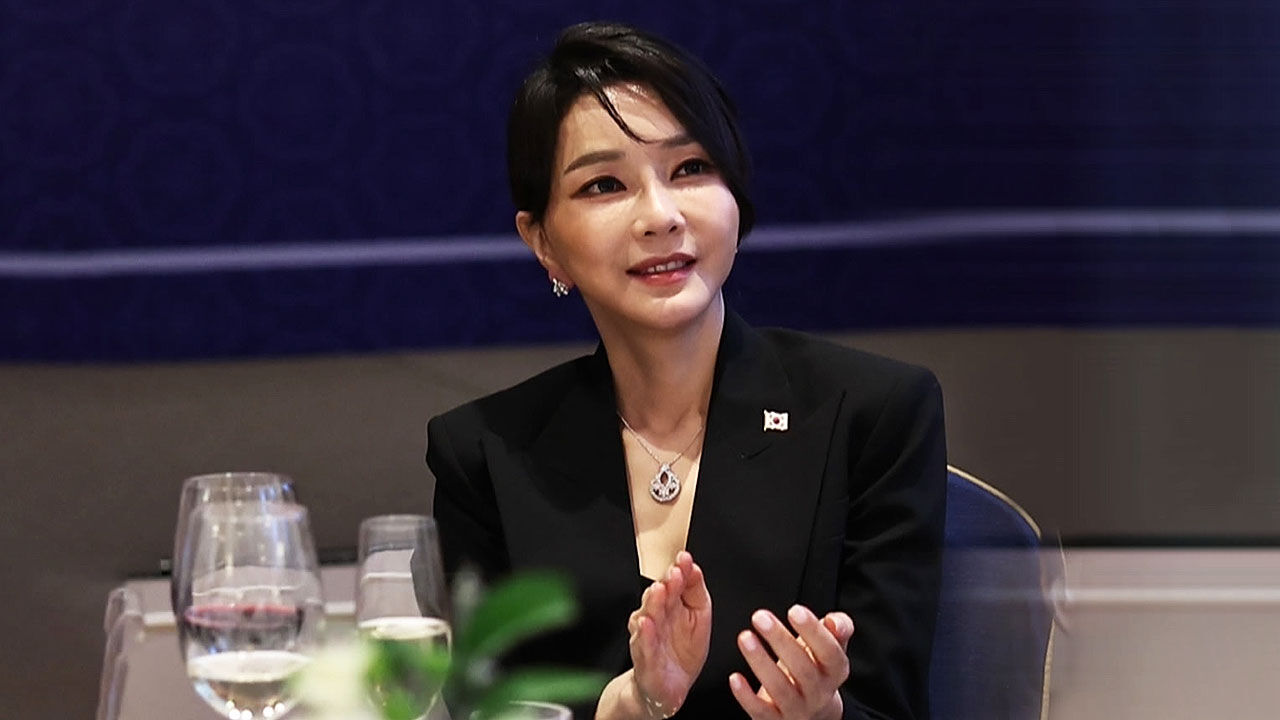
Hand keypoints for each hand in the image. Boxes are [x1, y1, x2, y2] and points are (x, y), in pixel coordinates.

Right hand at [626, 551, 711, 714]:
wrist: (668, 688)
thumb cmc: (682, 650)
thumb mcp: (699, 617)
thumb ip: (696, 591)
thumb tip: (694, 567)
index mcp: (671, 604)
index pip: (674, 583)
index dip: (679, 570)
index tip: (684, 558)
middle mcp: (656, 617)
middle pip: (659, 597)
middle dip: (666, 584)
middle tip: (674, 572)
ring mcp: (648, 637)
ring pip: (648, 617)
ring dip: (653, 604)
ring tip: (659, 591)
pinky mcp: (645, 660)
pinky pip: (644, 646)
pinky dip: (645, 636)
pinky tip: (646, 624)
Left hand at [729, 606, 854, 719]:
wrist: (813, 713)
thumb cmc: (816, 669)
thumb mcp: (830, 647)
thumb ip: (837, 628)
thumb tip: (834, 620)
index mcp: (834, 671)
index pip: (830, 652)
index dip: (814, 631)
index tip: (794, 610)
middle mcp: (819, 693)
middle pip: (803, 669)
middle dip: (781, 640)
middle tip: (760, 616)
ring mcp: (797, 710)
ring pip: (781, 689)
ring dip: (761, 662)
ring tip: (745, 637)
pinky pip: (761, 712)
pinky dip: (746, 696)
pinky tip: (735, 677)